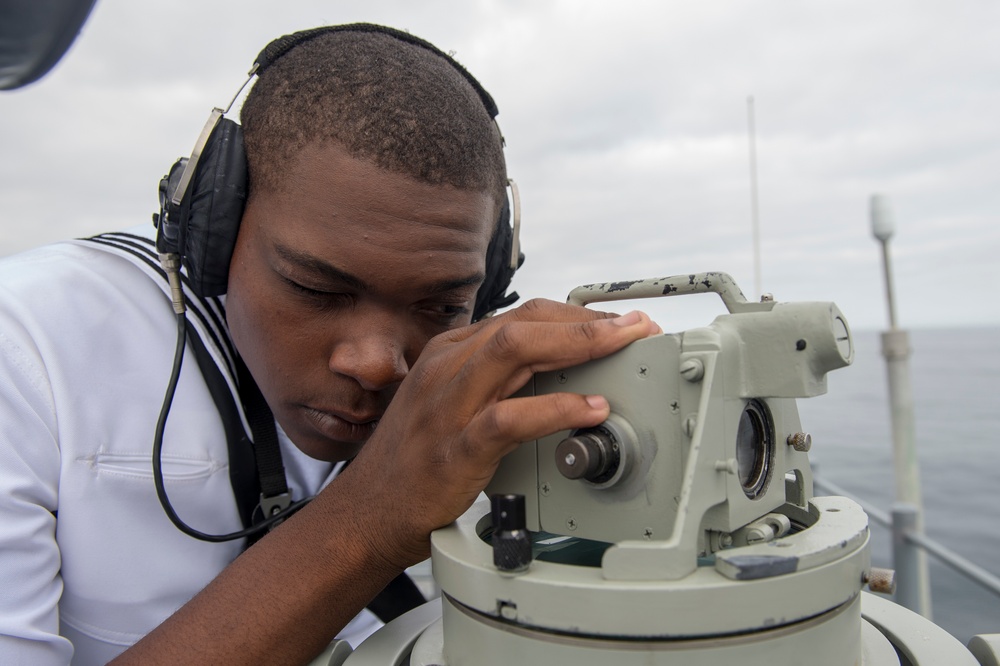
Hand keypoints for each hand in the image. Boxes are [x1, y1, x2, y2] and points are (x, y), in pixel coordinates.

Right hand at [338, 298, 660, 568]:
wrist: (369, 510)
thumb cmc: (417, 457)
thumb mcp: (452, 401)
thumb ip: (496, 380)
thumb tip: (559, 370)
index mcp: (449, 352)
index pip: (521, 317)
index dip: (575, 315)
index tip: (617, 323)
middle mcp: (447, 368)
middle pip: (523, 324)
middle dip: (586, 321)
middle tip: (635, 328)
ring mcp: (448, 406)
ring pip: (514, 351)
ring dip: (577, 345)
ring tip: (621, 349)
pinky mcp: (454, 448)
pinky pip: (509, 417)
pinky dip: (555, 408)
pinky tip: (588, 410)